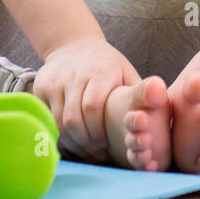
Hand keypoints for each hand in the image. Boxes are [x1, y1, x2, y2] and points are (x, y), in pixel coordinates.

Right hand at [32, 36, 140, 161]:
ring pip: (58, 122)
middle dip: (86, 143)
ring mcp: (55, 81)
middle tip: (98, 154)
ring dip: (73, 143)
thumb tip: (159, 106)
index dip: (99, 132)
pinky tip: (71, 141)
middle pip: (73, 119)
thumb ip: (140, 92)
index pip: (92, 107)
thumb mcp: (126, 71)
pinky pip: (46, 119)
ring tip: (87, 151)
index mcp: (99, 72)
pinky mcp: (40, 87)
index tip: (108, 145)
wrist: (72, 44)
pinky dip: (58, 134)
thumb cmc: (106, 65)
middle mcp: (74, 75)